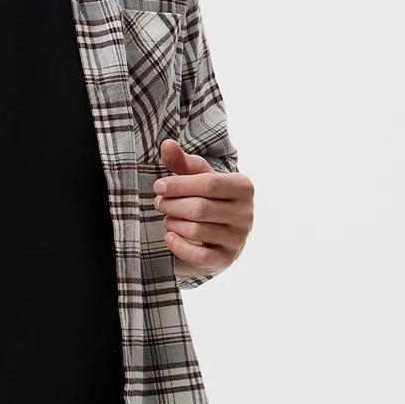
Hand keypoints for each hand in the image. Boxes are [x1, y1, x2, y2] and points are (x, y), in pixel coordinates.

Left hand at [152, 139, 254, 274]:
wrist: (220, 233)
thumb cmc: (207, 198)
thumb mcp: (197, 177)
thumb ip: (182, 161)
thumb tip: (166, 144)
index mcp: (243, 187)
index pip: (208, 184)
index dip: (179, 185)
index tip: (158, 186)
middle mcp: (246, 213)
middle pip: (199, 208)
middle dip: (172, 205)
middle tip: (158, 203)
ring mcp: (238, 238)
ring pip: (196, 230)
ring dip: (173, 224)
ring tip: (168, 218)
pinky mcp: (226, 258)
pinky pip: (198, 256)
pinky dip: (178, 246)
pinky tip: (169, 237)